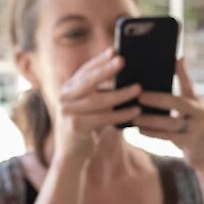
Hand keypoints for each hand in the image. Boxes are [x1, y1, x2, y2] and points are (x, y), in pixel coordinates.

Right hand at [51, 47, 142, 164]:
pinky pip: (103, 118)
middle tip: (123, 60)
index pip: (84, 70)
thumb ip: (99, 92)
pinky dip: (121, 114)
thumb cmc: (88, 127)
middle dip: (106, 69)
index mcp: (68, 89)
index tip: (114, 49)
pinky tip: (135, 111)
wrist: (72, 153)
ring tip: (138, 89)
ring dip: (120, 94)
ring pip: (98, 100)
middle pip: (88, 80)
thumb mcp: (90, 106)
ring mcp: (68, 112)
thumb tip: (126, 76)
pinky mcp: (76, 127)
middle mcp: (65, 98)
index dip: (99, 60)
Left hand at [133, 59, 203, 169]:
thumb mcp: (189, 114)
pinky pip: (169, 137)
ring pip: (172, 122)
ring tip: (134, 116)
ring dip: (151, 119)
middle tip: (139, 95)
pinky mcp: (192, 143)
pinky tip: (139, 130)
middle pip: (178, 102)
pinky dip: (153, 133)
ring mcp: (198, 129)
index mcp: (198, 103)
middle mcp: (201, 114)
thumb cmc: (191, 131)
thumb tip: (162, 77)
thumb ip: (179, 98)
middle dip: (157, 99)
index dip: (181, 72)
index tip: (173, 58)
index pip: (188, 85)